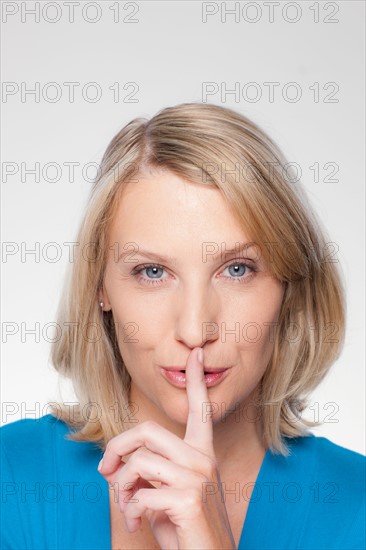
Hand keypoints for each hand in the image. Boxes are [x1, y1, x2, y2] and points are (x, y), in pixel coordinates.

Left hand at [97, 347, 235, 549]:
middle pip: (146, 431)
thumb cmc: (187, 528)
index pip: (200, 409)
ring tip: (127, 506)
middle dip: (116, 447)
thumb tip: (115, 466)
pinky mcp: (188, 498)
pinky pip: (140, 493)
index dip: (196, 381)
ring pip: (138, 462)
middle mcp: (203, 458)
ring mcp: (198, 477)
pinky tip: (137, 522)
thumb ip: (150, 471)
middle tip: (104, 470)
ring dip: (122, 487)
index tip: (197, 355)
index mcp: (201, 453)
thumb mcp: (167, 492)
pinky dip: (129, 509)